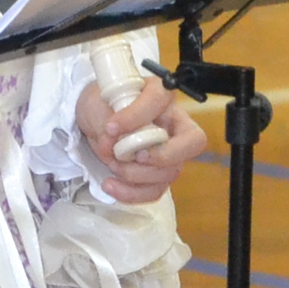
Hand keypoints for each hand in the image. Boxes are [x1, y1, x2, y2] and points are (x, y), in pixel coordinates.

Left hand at [78, 78, 204, 201]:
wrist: (95, 121)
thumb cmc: (102, 104)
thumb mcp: (97, 103)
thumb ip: (106, 120)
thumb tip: (112, 145)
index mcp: (159, 94)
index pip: (160, 100)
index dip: (138, 115)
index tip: (111, 127)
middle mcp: (173, 123)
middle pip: (193, 142)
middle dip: (164, 155)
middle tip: (136, 157)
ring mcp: (170, 151)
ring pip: (170, 172)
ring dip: (137, 175)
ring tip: (111, 164)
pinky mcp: (158, 174)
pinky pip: (155, 190)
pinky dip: (132, 193)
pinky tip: (110, 186)